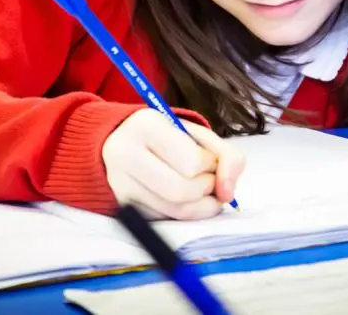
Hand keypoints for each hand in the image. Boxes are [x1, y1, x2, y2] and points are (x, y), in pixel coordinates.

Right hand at [102, 109, 245, 220]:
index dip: (211, 166)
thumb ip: (226, 156)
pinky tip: (183, 199)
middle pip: (182, 191)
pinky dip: (183, 214)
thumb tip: (228, 193)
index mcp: (146, 126)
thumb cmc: (165, 136)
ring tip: (201, 191)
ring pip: (175, 211)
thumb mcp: (197, 134)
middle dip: (207, 189)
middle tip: (209, 180)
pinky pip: (164, 220)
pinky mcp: (121, 206)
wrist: (119, 141)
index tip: (209, 159)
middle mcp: (125, 154)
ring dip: (201, 206)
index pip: (192, 162)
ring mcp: (119, 183)